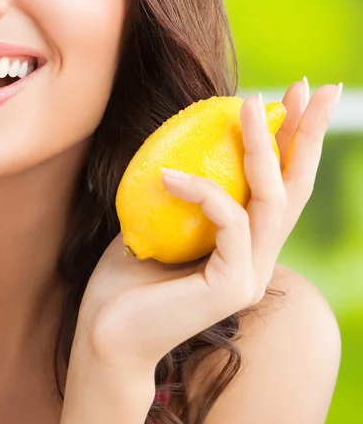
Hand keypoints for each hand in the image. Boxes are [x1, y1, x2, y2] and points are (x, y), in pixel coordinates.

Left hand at [76, 80, 341, 376]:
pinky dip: (199, 189)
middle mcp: (259, 258)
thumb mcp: (157, 223)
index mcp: (245, 246)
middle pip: (296, 186)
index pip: (278, 185)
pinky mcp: (233, 286)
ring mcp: (251, 274)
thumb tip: (178, 148)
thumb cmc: (125, 282)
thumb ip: (179, 196)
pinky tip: (164, 175)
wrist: (107, 337)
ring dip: (262, 143)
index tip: (296, 97)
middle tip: (316, 85)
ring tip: (247, 100)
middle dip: (308, 132)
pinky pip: (228, 219)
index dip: (292, 140)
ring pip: (273, 197)